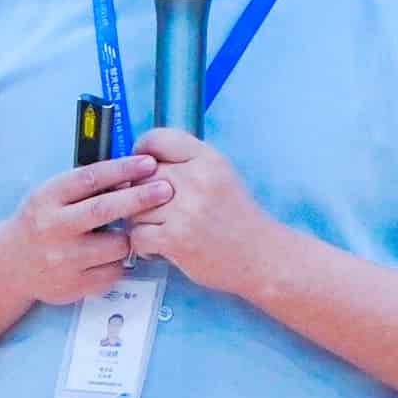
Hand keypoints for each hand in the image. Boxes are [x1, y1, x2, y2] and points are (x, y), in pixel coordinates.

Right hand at [0, 156, 171, 306]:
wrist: (11, 265)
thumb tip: (130, 172)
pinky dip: (119, 262)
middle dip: (139, 198)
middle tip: (166, 189)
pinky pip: (113, 271)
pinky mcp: (74, 285)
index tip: (148, 163)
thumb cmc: (41, 222)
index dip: (122, 168)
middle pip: (104, 210)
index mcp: (46, 198)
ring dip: (129, 236)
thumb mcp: (51, 196)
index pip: (89, 178)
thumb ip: (84, 186)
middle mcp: (52, 228)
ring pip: (116, 245)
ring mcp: (63, 259)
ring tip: (125, 233)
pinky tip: (108, 256)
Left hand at [125, 128, 281, 293]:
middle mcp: (196, 180)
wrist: (262, 257)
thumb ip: (187, 164)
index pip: (158, 139)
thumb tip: (142, 160)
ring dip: (140, 221)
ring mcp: (185, 210)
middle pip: (141, 175)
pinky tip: (159, 247)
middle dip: (139, 193)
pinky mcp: (175, 239)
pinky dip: (143, 244)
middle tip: (151, 208)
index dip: (142, 151)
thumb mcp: (220, 176)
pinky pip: (137, 234)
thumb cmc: (238, 219)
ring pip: (135, 207)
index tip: (141, 167)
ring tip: (158, 230)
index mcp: (208, 160)